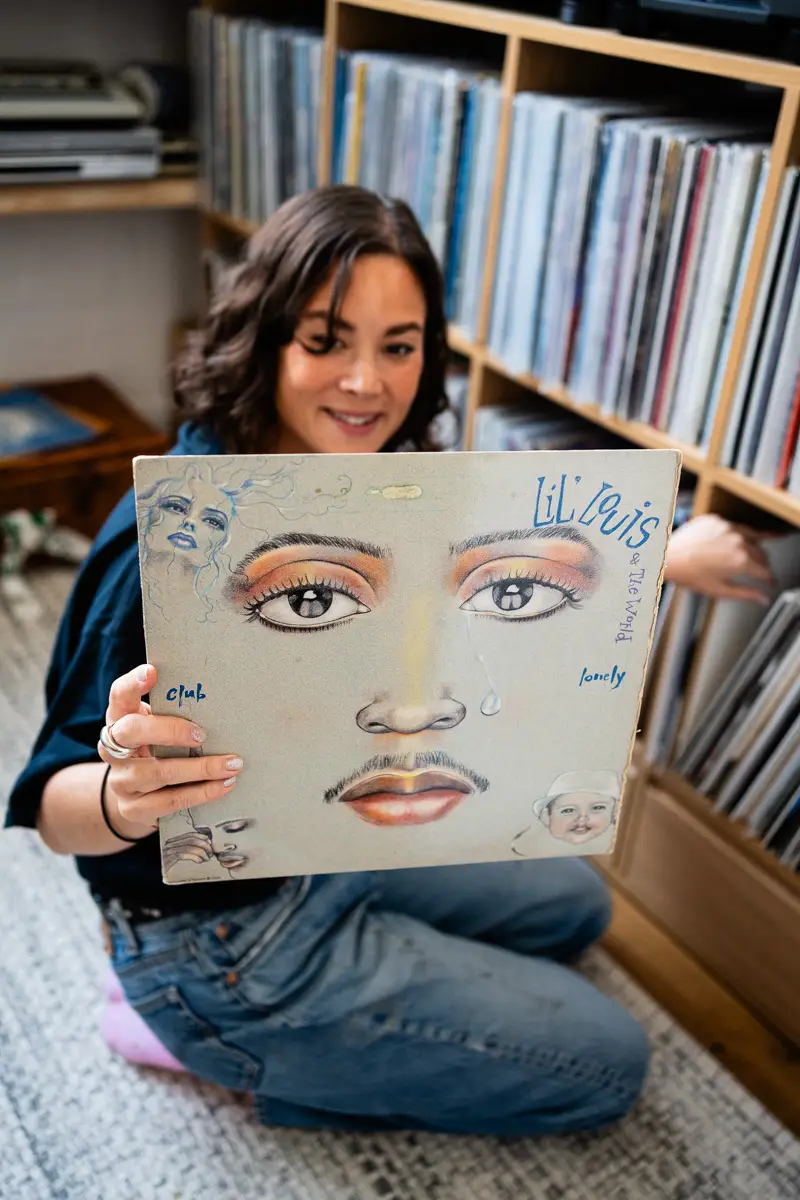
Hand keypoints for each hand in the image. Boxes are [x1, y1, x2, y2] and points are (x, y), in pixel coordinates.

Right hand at [97, 664, 242, 838]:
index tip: (152, 672)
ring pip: (158, 772)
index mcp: (120, 719)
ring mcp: (121, 780)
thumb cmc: (156, 748)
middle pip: (132, 732)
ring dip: (200, 769)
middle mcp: (113, 749)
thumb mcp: (158, 726)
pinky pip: (170, 801)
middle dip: (170, 730)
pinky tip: (224, 785)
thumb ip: (174, 713)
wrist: (135, 794)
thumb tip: (217, 699)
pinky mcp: (132, 808)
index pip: (120, 696)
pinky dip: (201, 793)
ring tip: (232, 765)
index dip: (133, 684)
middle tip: (202, 733)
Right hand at [162, 829, 214, 872]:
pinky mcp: (168, 859)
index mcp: (173, 841)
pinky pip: (183, 854)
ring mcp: (168, 851)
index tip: (210, 842)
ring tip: (206, 858)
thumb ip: (189, 849)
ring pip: (189, 847)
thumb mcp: (181, 856)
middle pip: (191, 840)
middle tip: (210, 853)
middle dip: (204, 845)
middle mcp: (170, 844)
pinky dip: (194, 857)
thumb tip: (206, 844)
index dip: (201, 837)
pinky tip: (199, 861)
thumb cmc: (173, 868)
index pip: (189, 834)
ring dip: (201, 852)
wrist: (161, 878)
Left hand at [664, 515, 774, 603]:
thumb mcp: (720, 591)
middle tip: (759, 571)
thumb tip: (763, 599)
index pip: (766, 570)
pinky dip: (734, 535)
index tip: (769, 582)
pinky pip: (732, 527)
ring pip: (751, 536)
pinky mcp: (716, 520)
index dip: (770, 578)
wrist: (668, 557)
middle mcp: (738, 541)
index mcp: (741, 561)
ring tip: (750, 555)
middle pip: (762, 553)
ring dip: (753, 547)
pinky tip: (730, 543)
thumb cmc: (689, 575)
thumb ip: (746, 594)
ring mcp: (727, 528)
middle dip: (763, 564)